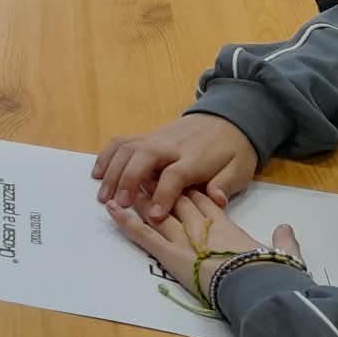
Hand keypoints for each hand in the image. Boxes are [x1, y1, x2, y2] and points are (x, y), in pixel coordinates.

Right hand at [94, 114, 259, 218]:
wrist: (227, 119)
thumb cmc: (233, 151)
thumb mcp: (240, 170)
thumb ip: (225, 184)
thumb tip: (217, 199)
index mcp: (195, 158)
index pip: (174, 175)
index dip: (163, 196)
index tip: (154, 217)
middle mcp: (171, 146)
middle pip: (142, 157)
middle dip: (128, 180)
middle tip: (119, 204)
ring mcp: (155, 138)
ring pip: (127, 149)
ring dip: (112, 171)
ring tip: (105, 196)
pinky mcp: (147, 136)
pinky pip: (121, 142)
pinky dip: (106, 156)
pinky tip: (97, 173)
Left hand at [108, 190, 304, 307]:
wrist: (258, 286)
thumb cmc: (272, 273)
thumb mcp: (283, 254)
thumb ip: (283, 240)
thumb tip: (286, 228)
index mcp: (227, 226)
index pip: (206, 200)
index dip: (192, 188)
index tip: (182, 178)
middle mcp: (201, 227)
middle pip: (178, 200)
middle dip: (161, 186)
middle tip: (146, 172)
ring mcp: (184, 240)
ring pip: (157, 211)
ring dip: (140, 197)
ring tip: (125, 184)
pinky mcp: (170, 255)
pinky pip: (142, 234)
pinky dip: (125, 221)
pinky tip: (111, 209)